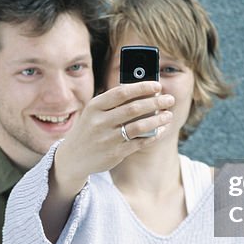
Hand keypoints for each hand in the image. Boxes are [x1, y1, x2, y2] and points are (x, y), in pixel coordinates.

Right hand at [54, 81, 174, 190]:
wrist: (73, 157)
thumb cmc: (90, 128)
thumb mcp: (94, 112)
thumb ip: (114, 102)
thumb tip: (144, 92)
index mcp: (95, 106)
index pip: (122, 92)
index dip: (142, 88)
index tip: (158, 86)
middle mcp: (100, 121)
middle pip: (133, 109)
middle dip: (155, 103)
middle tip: (169, 100)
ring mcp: (107, 138)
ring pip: (139, 126)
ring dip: (158, 120)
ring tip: (168, 115)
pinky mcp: (115, 153)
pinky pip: (139, 142)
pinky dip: (153, 135)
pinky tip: (160, 130)